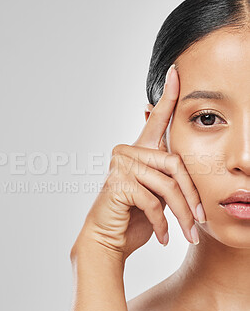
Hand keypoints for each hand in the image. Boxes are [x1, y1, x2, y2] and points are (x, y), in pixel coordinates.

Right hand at [72, 65, 205, 260]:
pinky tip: (164, 237)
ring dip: (182, 214)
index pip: (157, 119)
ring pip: (167, 185)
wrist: (109, 239)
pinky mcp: (119, 183)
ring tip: (189, 232)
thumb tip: (183, 167)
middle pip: (175, 164)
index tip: (177, 71)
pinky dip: (163, 223)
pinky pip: (153, 202)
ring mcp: (121, 165)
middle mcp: (128, 151)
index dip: (168, 96)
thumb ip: (167, 174)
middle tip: (201, 219)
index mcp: (139, 150)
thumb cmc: (135, 216)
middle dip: (192, 195)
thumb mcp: (157, 193)